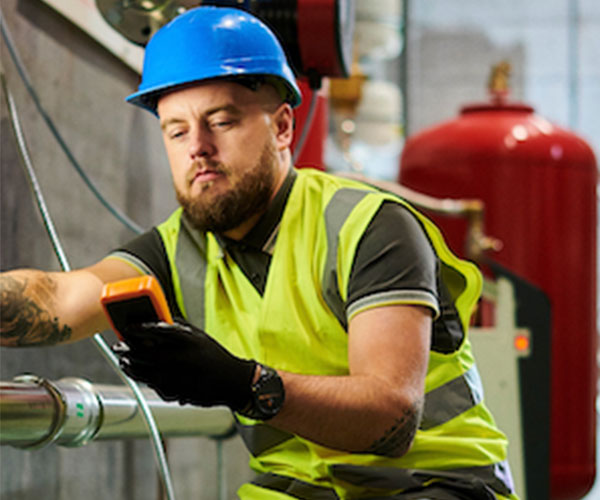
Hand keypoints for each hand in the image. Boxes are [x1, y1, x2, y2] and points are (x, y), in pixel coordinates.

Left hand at [112, 321, 256, 409]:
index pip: (154, 330)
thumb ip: (178, 328)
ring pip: (141, 372)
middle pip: (142, 352)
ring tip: (124, 362)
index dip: (137, 329)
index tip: (127, 329)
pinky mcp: (173, 392)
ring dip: (129, 365)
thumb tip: (157, 321)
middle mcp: (177, 358)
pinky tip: (143, 375)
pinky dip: (146, 379)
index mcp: (185, 340)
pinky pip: (153, 385)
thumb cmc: (215, 356)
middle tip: (118, 347)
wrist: (231, 380)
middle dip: (126, 349)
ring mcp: (173, 377)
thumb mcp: (199, 336)